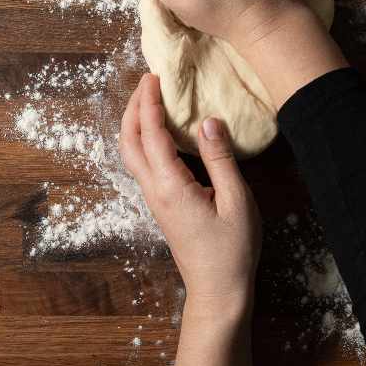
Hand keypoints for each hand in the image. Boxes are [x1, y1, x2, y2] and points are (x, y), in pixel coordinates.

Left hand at [119, 74, 258, 365]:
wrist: (218, 289)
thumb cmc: (232, 248)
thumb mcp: (237, 199)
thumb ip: (221, 158)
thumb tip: (208, 120)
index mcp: (171, 186)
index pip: (151, 134)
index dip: (149, 102)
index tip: (154, 76)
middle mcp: (155, 190)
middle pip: (128, 142)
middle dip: (132, 107)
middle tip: (148, 80)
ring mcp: (155, 199)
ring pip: (131, 154)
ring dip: (135, 122)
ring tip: (151, 99)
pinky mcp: (162, 204)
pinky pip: (143, 163)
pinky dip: (144, 138)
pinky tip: (162, 131)